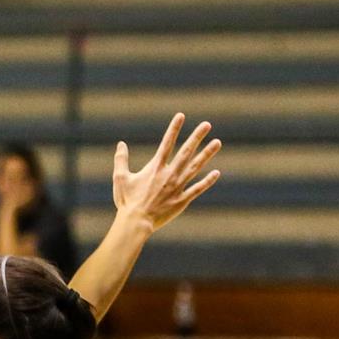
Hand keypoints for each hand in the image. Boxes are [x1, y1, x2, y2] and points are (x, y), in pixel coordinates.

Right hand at [112, 112, 221, 232]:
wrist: (136, 222)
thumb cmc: (127, 201)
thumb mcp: (120, 178)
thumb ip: (121, 160)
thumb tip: (120, 144)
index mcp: (155, 168)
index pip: (167, 143)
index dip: (174, 129)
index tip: (181, 115)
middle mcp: (169, 174)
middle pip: (186, 152)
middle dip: (197, 137)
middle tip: (207, 124)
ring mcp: (178, 187)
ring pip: (195, 167)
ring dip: (207, 154)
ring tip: (218, 142)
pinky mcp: (182, 200)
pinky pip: (197, 189)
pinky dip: (207, 181)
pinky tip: (217, 173)